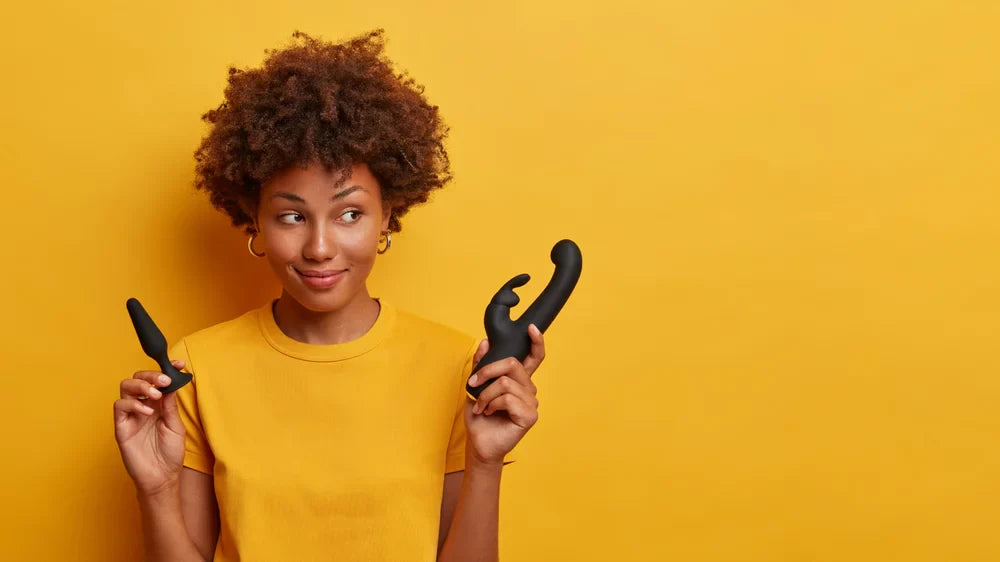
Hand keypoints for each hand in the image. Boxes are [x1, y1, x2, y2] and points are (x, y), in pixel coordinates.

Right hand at [113, 360, 187, 496]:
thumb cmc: (170, 453)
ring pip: (126, 387)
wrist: (162, 478)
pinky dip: (133, 404)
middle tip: (164, 381)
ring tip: (156, 396)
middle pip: (138, 378)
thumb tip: (170, 383)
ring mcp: (131, 416)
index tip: (179, 364)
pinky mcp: (121, 427)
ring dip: (141, 386)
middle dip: (151, 375)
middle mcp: (142, 406)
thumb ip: (170, 405)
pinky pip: (120, 407)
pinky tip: (147, 412)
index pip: (157, 381)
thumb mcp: (175, 426)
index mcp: (158, 404)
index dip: (166, 369)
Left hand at [464, 324, 544, 465]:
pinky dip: (491, 404)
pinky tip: (488, 412)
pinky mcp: (529, 416)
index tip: (531, 328)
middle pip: (513, 364)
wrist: (478, 443)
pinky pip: (508, 398)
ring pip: (506, 383)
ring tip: (481, 406)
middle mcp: (528, 389)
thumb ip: (481, 365)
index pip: (534, 357)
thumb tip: (486, 342)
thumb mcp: (475, 386)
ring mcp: (531, 403)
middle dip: (487, 371)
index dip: (536, 342)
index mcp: (519, 381)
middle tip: (472, 384)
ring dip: (486, 394)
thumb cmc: (479, 417)